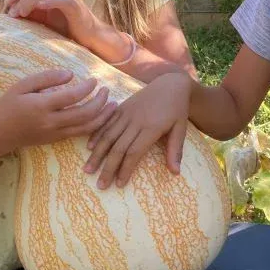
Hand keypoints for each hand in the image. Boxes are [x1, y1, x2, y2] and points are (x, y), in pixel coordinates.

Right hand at [0, 69, 114, 149]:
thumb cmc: (10, 104)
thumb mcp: (23, 85)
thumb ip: (47, 78)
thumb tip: (71, 74)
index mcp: (41, 106)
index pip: (72, 97)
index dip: (87, 88)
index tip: (94, 80)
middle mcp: (50, 122)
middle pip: (84, 115)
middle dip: (100, 102)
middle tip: (106, 90)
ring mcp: (54, 134)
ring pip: (86, 128)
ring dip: (103, 117)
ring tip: (113, 105)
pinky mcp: (56, 140)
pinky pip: (80, 135)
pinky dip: (94, 126)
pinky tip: (101, 116)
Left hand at [5, 0, 96, 42]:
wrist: (89, 35)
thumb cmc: (65, 26)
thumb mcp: (43, 18)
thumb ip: (29, 12)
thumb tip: (10, 13)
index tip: (6, 7)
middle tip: (12, 14)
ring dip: (29, 1)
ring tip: (22, 13)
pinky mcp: (74, 4)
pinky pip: (60, 0)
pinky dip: (48, 2)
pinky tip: (39, 7)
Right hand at [83, 72, 192, 189]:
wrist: (170, 83)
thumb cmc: (177, 108)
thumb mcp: (181, 128)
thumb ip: (176, 150)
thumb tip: (175, 172)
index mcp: (151, 127)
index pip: (134, 152)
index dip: (125, 169)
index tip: (119, 184)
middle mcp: (135, 120)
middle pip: (118, 147)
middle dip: (108, 167)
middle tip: (100, 185)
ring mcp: (126, 112)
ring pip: (108, 135)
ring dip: (97, 154)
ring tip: (88, 170)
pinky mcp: (121, 107)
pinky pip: (106, 122)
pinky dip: (96, 135)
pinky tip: (89, 148)